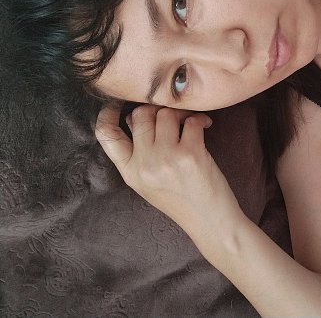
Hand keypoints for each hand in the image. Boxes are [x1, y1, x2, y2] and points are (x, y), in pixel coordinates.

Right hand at [95, 103, 241, 241]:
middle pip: (141, 115)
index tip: (120, 104)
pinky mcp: (190, 155)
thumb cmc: (182, 199)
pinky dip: (200, 120)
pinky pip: (192, 121)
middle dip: (158, 111)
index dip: (108, 113)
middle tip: (174, 118)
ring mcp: (166, 159)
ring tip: (191, 123)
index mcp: (129, 172)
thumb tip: (134, 116)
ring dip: (181, 114)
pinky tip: (205, 127)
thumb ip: (138, 154)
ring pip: (166, 114)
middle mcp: (144, 165)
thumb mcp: (148, 182)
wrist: (209, 221)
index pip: (106, 135)